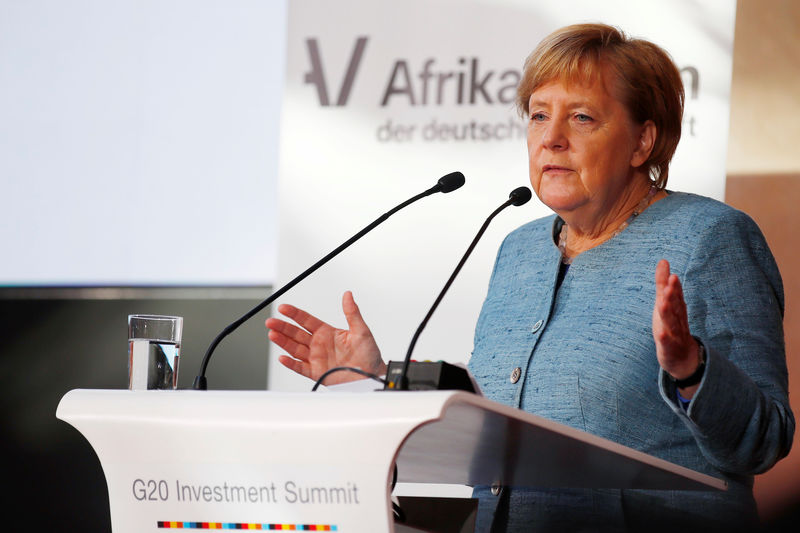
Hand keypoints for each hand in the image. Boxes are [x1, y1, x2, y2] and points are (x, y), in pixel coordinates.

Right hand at [265, 291, 384, 384]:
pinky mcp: (317, 373)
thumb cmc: (368, 354)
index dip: (294, 314)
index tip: (283, 308)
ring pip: (295, 349)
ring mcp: (316, 358)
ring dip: (283, 342)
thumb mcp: (361, 330)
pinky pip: (300, 368)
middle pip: (296, 333)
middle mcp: (319, 344)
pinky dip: (291, 364)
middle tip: (271, 322)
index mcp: (327, 332)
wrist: (372, 376)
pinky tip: (283, 357)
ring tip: (272, 334)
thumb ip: (352, 313)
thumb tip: (348, 295)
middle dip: (283, 327)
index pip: (306, 320)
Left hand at [652, 259, 701, 396]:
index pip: (677, 297)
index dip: (674, 287)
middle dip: (673, 295)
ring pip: (672, 324)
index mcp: (676, 309)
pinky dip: (665, 339)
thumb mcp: (665, 302)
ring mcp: (674, 335)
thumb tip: (663, 261)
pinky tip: (661, 334)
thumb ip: (663, 283)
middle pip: (676, 307)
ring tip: (662, 302)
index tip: (672, 275)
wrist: (683, 358)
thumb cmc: (671, 325)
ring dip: (668, 313)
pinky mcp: (669, 348)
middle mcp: (677, 320)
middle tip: (671, 282)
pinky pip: (667, 344)